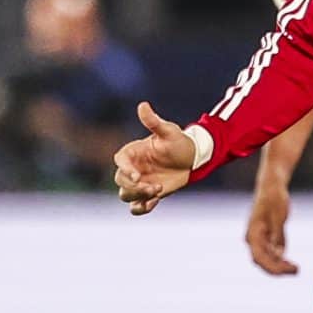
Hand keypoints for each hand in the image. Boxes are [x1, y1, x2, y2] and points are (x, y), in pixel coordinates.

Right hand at [112, 101, 199, 215]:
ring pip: (126, 195)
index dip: (125, 169)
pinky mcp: (147, 194)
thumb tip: (143, 105)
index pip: (120, 161)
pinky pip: (136, 207)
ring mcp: (139, 183)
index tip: (137, 176)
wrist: (192, 158)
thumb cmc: (179, 141)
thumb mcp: (168, 131)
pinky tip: (155, 201)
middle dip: (135, 187)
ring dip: (139, 197)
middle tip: (155, 187)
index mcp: (133, 152)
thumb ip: (153, 121)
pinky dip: (142, 208)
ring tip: (158, 191)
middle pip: (120, 182)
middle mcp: (132, 168)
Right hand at [246, 187, 297, 274]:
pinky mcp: (267, 238)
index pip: (259, 258)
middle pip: (262, 261)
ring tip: (295, 269)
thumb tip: (279, 254)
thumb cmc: (275, 198)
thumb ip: (278, 235)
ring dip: (280, 266)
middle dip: (278, 269)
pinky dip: (281, 260)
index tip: (288, 270)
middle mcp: (253, 239)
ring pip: (267, 260)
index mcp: (253, 234)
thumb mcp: (279, 216)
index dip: (273, 267)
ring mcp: (259, 240)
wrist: (272, 186)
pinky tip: (291, 264)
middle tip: (296, 271)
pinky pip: (272, 254)